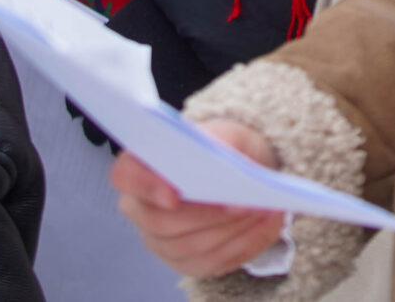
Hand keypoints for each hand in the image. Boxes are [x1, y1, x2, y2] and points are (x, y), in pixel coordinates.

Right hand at [111, 120, 288, 276]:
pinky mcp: (188, 262)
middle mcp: (142, 209)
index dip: (144, 186)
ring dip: (232, 230)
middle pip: (161, 222)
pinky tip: (269, 223)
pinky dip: (246, 243)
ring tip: (265, 210)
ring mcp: (162, 241)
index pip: (125, 176)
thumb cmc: (226, 148)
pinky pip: (214, 262)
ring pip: (191, 247)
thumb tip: (223, 166)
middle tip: (243, 202)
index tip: (174, 193)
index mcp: (141, 167)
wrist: (240, 170)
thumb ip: (222, 143)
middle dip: (207, 214)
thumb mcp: (229, 132)